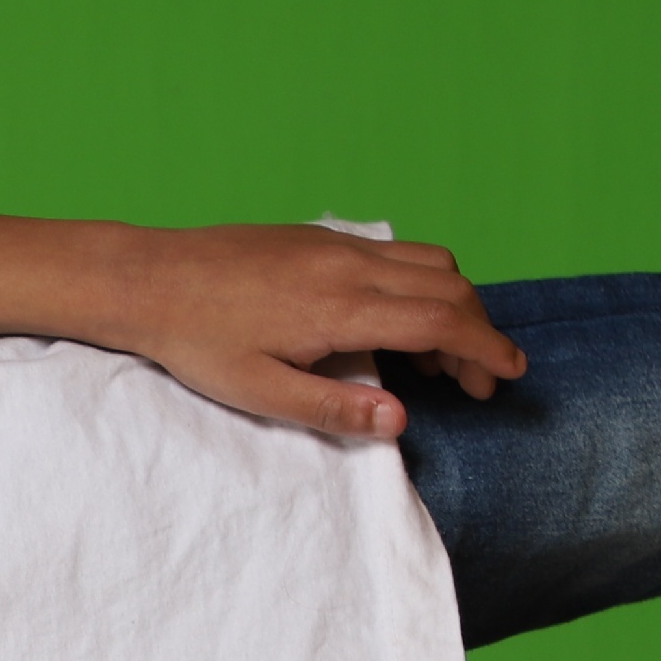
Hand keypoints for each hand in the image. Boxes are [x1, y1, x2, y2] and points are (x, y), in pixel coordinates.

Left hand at [95, 222, 526, 441]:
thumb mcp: (259, 391)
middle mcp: (349, 264)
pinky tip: (399, 321)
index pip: (441, 320)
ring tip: (442, 359)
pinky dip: (421, 283)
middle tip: (480, 381)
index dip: (487, 348)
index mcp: (340, 306)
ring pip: (428, 261)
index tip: (511, 373)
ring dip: (453, 303)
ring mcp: (336, 244)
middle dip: (479, 331)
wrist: (148, 277)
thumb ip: (333, 408)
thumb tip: (400, 422)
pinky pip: (395, 253)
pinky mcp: (319, 237)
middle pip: (449, 286)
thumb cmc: (197, 339)